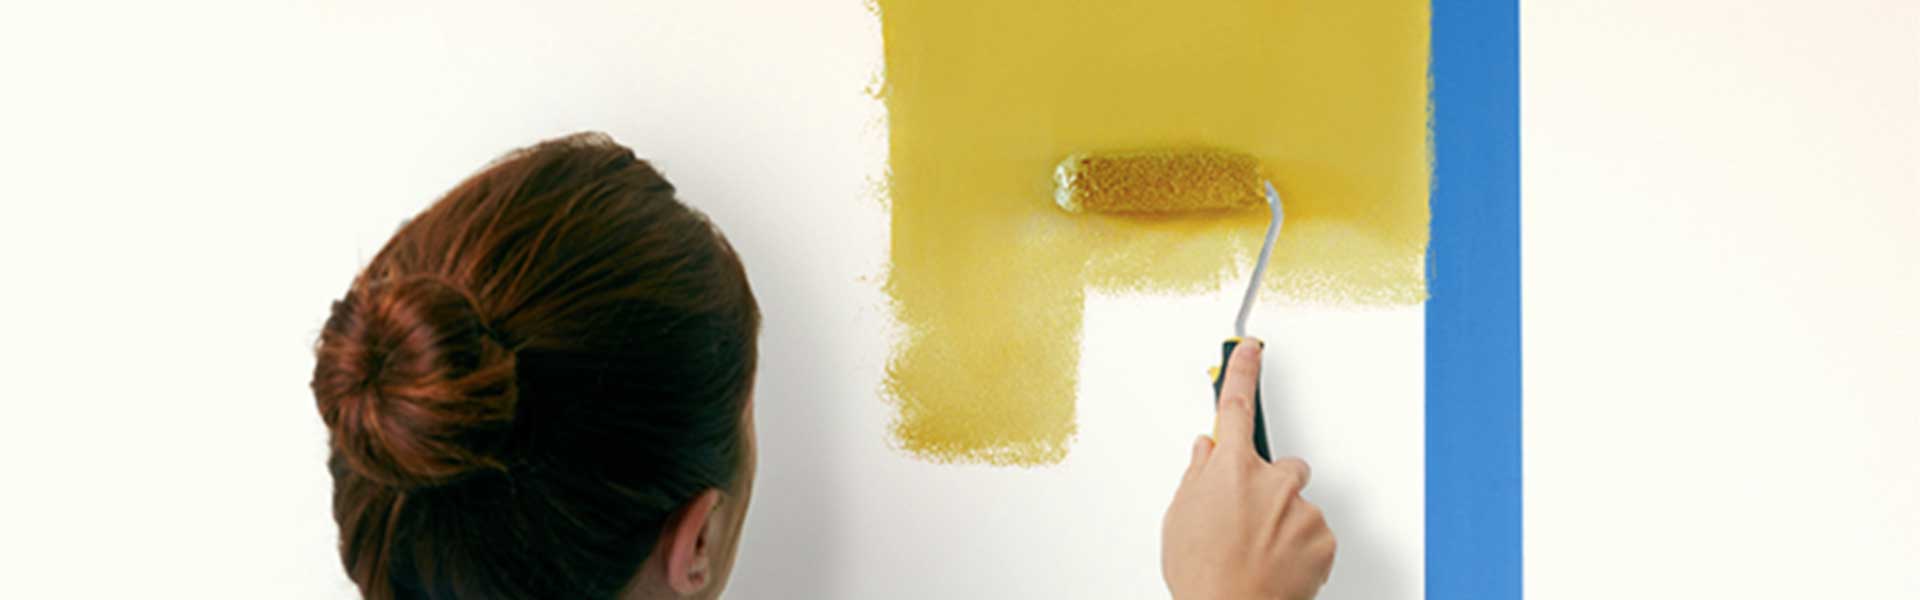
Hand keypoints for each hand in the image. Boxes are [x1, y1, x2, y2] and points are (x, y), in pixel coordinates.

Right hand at [1162, 338, 1335, 599]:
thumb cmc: (1202, 574)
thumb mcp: (1180, 518)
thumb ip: (1196, 477)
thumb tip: (1206, 453)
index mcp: (1231, 469)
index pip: (1236, 405)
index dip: (1243, 371)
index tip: (1250, 350)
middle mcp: (1273, 481)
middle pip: (1280, 465)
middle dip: (1269, 485)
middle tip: (1247, 520)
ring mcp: (1302, 509)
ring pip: (1297, 503)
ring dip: (1282, 521)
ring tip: (1257, 554)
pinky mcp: (1324, 537)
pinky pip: (1313, 532)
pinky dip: (1299, 546)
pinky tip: (1275, 565)